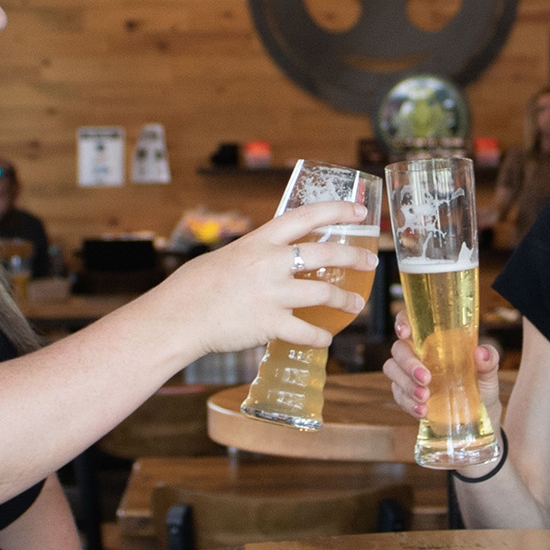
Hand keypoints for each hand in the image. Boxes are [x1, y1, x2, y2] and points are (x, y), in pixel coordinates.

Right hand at [136, 200, 376, 357]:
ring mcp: (272, 294)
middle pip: (325, 253)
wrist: (179, 316)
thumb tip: (279, 254)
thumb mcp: (231, 256)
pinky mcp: (270, 324)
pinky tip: (327, 339)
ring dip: (346, 299)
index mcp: (260, 241)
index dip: (337, 209)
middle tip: (371, 260)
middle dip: (355, 256)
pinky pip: (307, 332)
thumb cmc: (197, 285)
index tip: (359, 209)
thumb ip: (258, 254)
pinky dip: (320, 337)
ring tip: (357, 304)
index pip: (306, 216)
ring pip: (324, 293)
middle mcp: (271, 263)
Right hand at [381, 314, 502, 439]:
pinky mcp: (407, 396)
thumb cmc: (481, 383)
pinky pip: (399, 396)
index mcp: (435, 339)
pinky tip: (422, 411)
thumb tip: (480, 353)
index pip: (411, 321)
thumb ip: (489, 359)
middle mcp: (418, 353)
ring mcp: (409, 375)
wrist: (479, 414)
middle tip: (426, 378)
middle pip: (398, 349)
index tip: (405, 332)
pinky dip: (408, 404)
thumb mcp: (489, 371)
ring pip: (392, 371)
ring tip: (425, 397)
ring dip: (406, 384)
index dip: (403, 322)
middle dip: (408, 362)